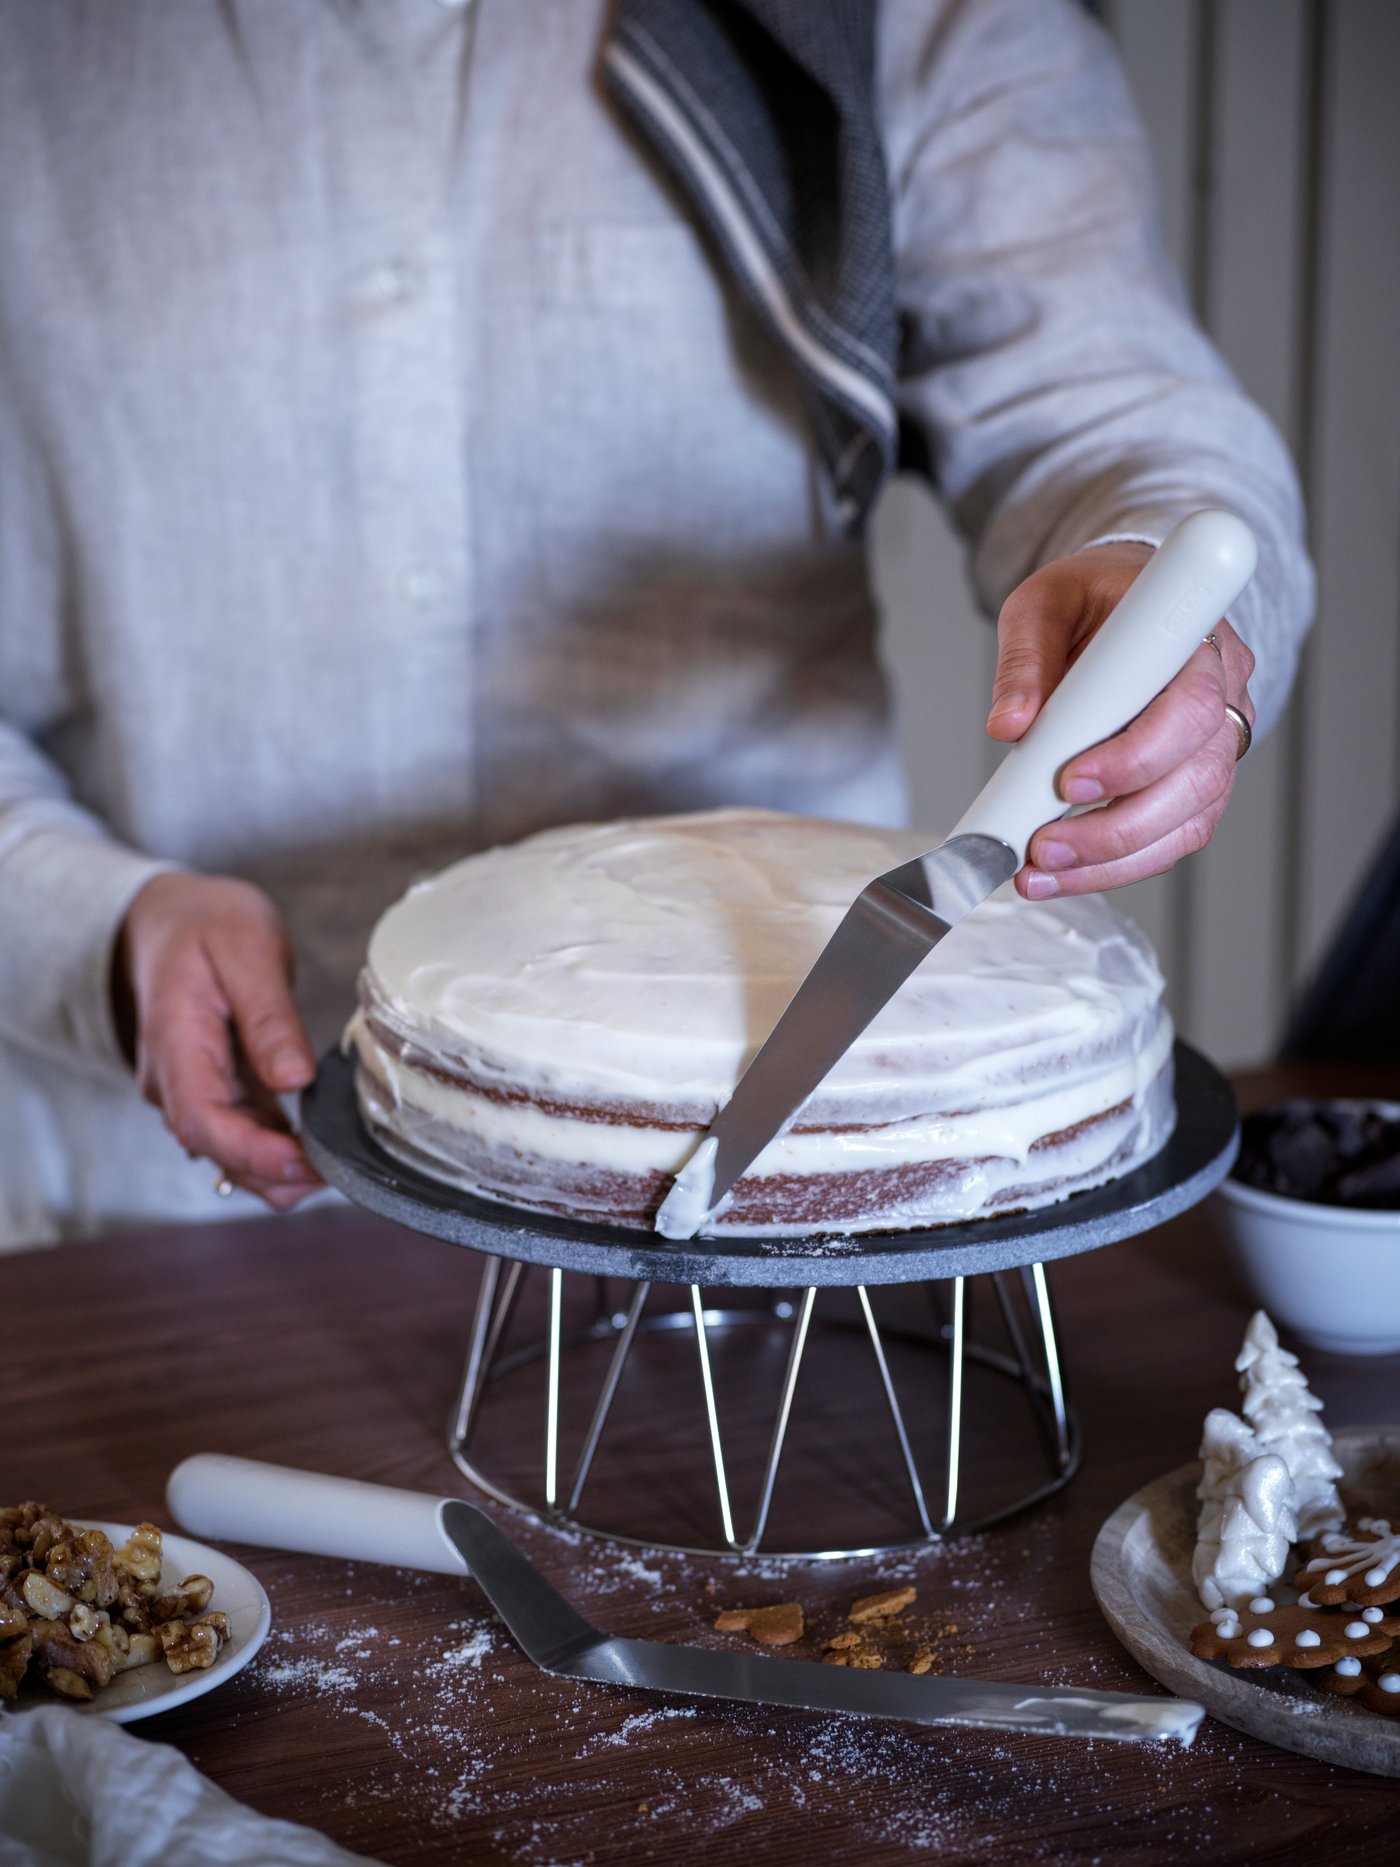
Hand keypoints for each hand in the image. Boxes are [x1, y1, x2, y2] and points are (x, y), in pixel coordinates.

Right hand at [113, 873, 322, 1209]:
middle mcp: (174, 1080)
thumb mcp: (247, 950)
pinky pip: (243, 1136)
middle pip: (217, 1149)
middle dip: (276, 1172)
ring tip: (340, 1166)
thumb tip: (294, 1079)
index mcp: (175, 1042)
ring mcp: (193, 1089)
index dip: (251, 1152)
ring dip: (279, 1171)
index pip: (200, 1119)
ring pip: (229, 1153)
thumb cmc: (208, 924)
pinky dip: (279, 1152)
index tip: (304, 1162)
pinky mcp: (217, 1091)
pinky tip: (322, 1150)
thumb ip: (268, 1016)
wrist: (171, 918)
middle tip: (342, 1170)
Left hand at [986, 540, 1256, 897]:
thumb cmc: (1094, 600)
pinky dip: (1118, 866)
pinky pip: (1173, 838)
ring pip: (1188, 820)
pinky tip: (1063, 873)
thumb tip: (1008, 725)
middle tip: (1043, 845)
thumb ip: (1025, 659)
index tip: (1069, 782)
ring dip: (1113, 860)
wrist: (1125, 605)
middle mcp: (1224, 693)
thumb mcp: (1044, 603)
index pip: (1191, 704)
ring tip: (1040, 872)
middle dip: (1117, 826)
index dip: (1138, 754)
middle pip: (1196, 778)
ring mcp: (1216, 743)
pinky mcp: (1197, 782)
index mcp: (1193, 640)